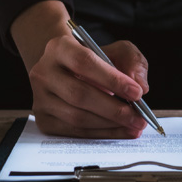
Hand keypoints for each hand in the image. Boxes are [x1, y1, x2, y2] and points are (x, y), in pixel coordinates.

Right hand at [10, 0, 149, 137]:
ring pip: (76, 117)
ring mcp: (40, 98)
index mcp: (59, 47)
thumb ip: (132, 62)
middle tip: (138, 117)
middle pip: (79, 94)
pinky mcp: (43, 119)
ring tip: (133, 125)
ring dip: (109, 125)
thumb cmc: (94, 60)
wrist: (66, 70)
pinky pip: (74, 132)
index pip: (84, 62)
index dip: (112, 79)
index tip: (137, 93)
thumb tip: (140, 85)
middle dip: (114, 109)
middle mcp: (44, 72)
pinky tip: (119, 131)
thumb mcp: (116, 50)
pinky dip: (100, 134)